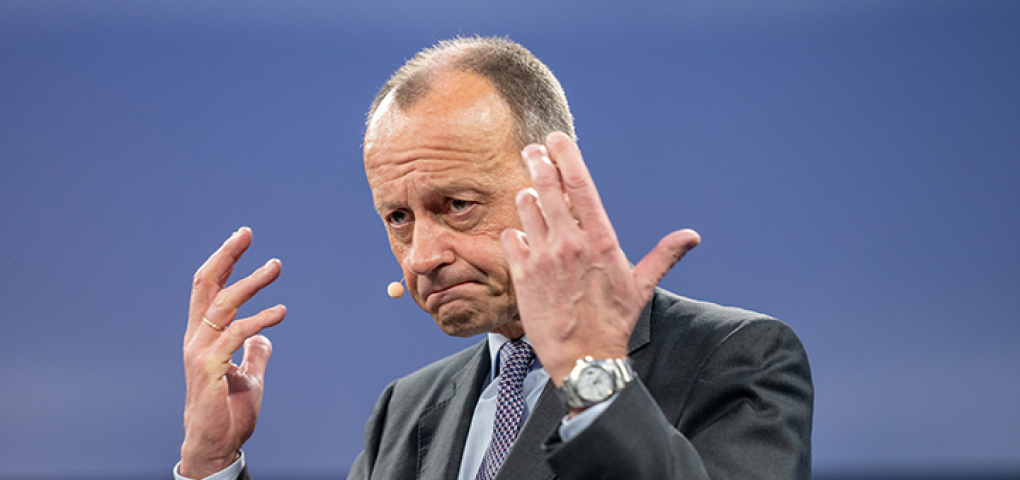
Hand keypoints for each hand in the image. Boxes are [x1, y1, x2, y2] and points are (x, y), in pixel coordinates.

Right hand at [180, 227, 285, 477]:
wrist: (215, 444)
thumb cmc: (227, 412)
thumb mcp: (248, 377)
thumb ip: (254, 355)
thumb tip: (264, 338)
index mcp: (203, 337)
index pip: (208, 289)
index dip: (224, 261)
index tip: (241, 238)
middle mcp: (197, 339)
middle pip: (206, 286)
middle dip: (226, 256)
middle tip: (246, 232)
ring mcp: (201, 352)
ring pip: (223, 305)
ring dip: (250, 282)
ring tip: (275, 266)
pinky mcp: (210, 368)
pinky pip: (236, 335)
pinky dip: (259, 320)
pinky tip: (281, 312)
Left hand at [500, 132, 699, 385]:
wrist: (585, 358)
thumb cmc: (614, 322)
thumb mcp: (641, 286)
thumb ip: (664, 255)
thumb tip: (692, 237)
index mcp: (601, 240)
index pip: (580, 185)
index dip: (566, 155)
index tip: (556, 139)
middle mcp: (570, 243)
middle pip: (547, 187)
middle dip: (537, 162)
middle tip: (532, 151)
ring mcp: (543, 258)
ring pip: (526, 208)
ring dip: (527, 197)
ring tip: (529, 194)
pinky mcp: (523, 275)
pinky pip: (511, 238)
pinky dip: (514, 233)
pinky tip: (520, 236)